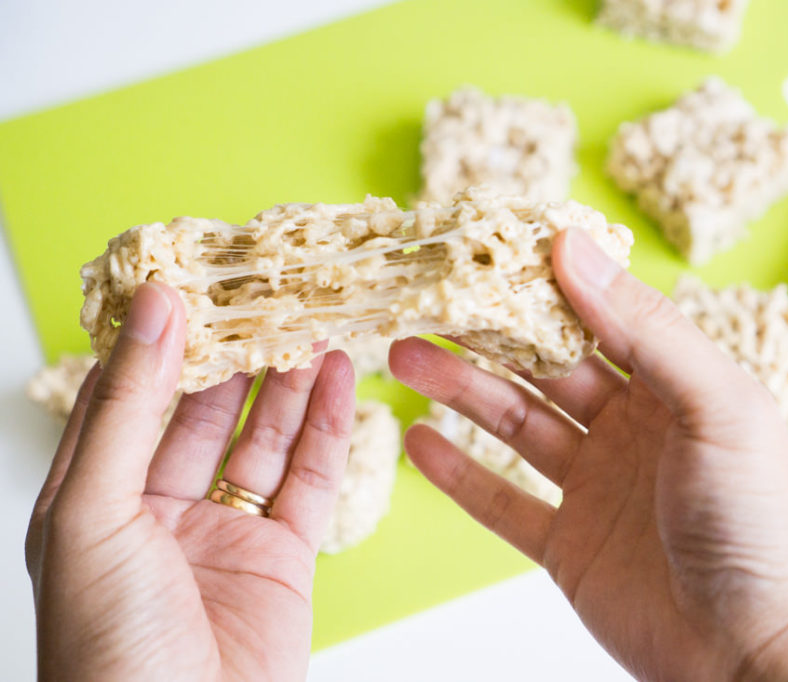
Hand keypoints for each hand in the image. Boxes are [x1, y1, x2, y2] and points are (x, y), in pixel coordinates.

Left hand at [25, 282, 355, 681]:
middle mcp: (160, 512)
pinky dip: (328, 428)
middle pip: (204, 412)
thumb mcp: (95, 512)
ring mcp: (226, 534)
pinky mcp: (284, 558)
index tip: (189, 281)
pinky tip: (339, 381)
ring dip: (287, 383)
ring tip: (311, 325)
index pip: (128, 398)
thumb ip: (128, 408)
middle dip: (234, 355)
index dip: (159, 339)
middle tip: (266, 297)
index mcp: (95, 501)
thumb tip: (153, 312)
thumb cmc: (108, 649)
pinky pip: (310, 480)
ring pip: (262, 439)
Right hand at [390, 229, 787, 680]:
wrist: (767, 653)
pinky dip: (460, 474)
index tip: (486, 247)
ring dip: (461, 391)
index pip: (596, 316)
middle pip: (543, 367)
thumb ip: (645, 328)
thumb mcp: (717, 405)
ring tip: (405, 357)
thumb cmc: (764, 522)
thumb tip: (573, 246)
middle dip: (485, 334)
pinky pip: (503, 502)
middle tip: (426, 300)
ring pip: (515, 426)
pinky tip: (420, 441)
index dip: (541, 283)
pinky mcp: (569, 545)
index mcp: (674, 385)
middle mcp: (631, 428)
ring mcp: (597, 487)